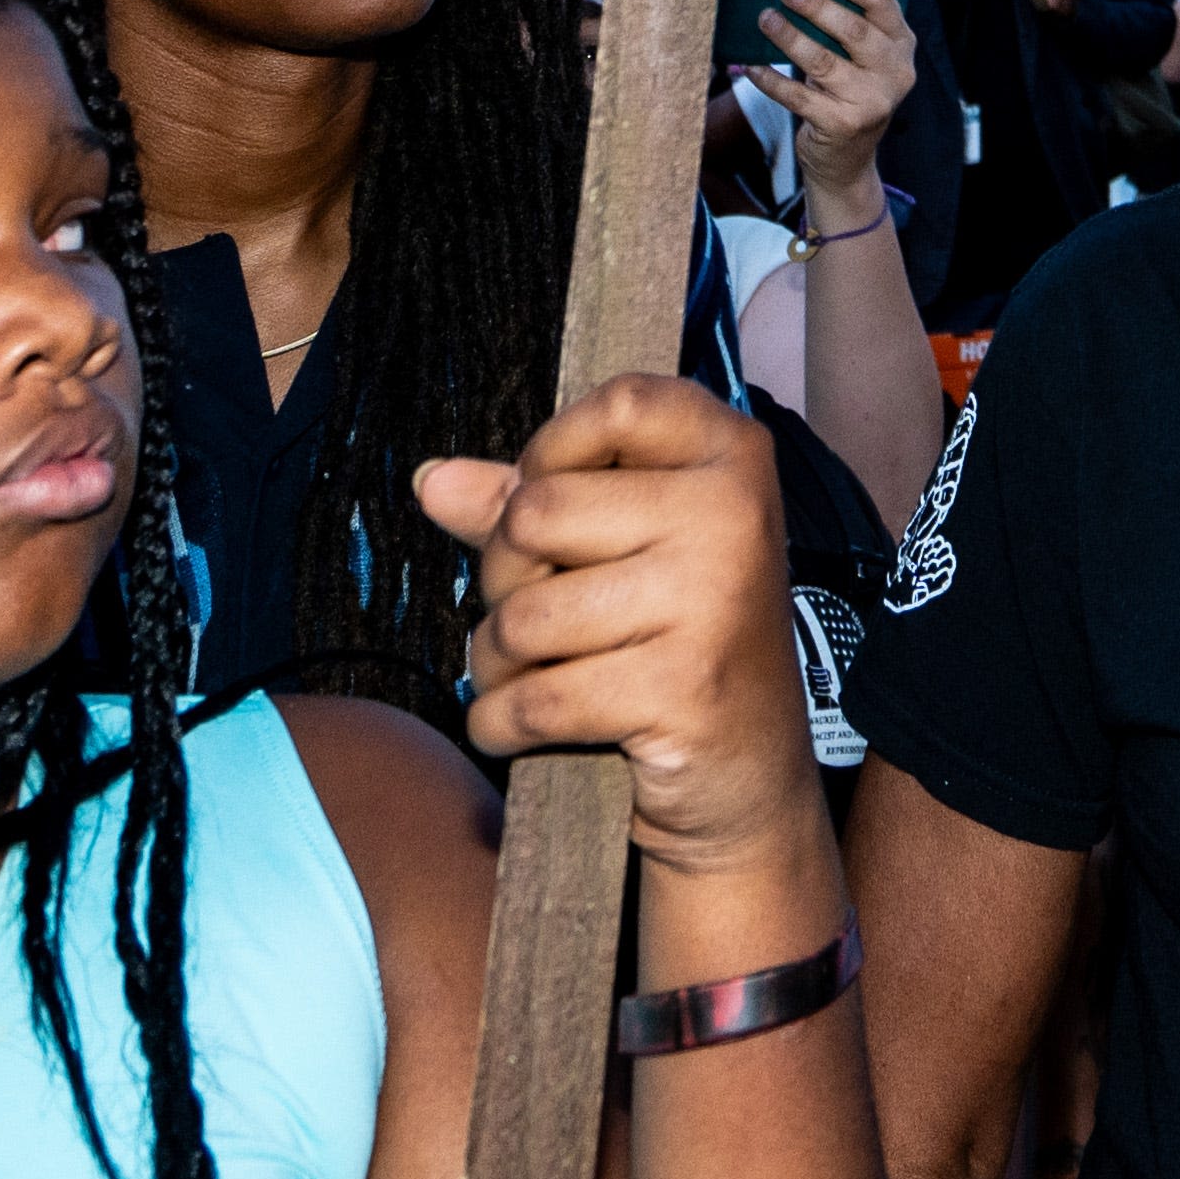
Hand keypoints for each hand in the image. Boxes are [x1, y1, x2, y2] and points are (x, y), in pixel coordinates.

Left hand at [418, 377, 818, 881]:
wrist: (747, 774)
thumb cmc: (678, 640)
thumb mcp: (622, 551)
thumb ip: (532, 505)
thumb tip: (432, 479)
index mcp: (733, 459)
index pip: (619, 404)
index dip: (552, 452)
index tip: (550, 503)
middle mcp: (734, 514)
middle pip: (536, 514)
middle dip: (503, 578)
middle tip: (538, 615)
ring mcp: (713, 600)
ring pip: (521, 616)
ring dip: (496, 664)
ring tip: (534, 676)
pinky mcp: (680, 688)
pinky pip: (530, 699)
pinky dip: (500, 725)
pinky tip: (523, 728)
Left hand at [753, 0, 915, 198]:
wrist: (847, 160)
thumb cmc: (848, 93)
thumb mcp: (864, 60)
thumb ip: (850, 27)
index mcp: (902, 45)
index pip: (883, 3)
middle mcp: (894, 72)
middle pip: (853, 31)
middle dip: (817, 7)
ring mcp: (871, 101)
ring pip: (823, 62)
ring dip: (789, 37)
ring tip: (765, 19)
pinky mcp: (842, 125)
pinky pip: (798, 96)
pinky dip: (771, 80)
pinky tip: (751, 67)